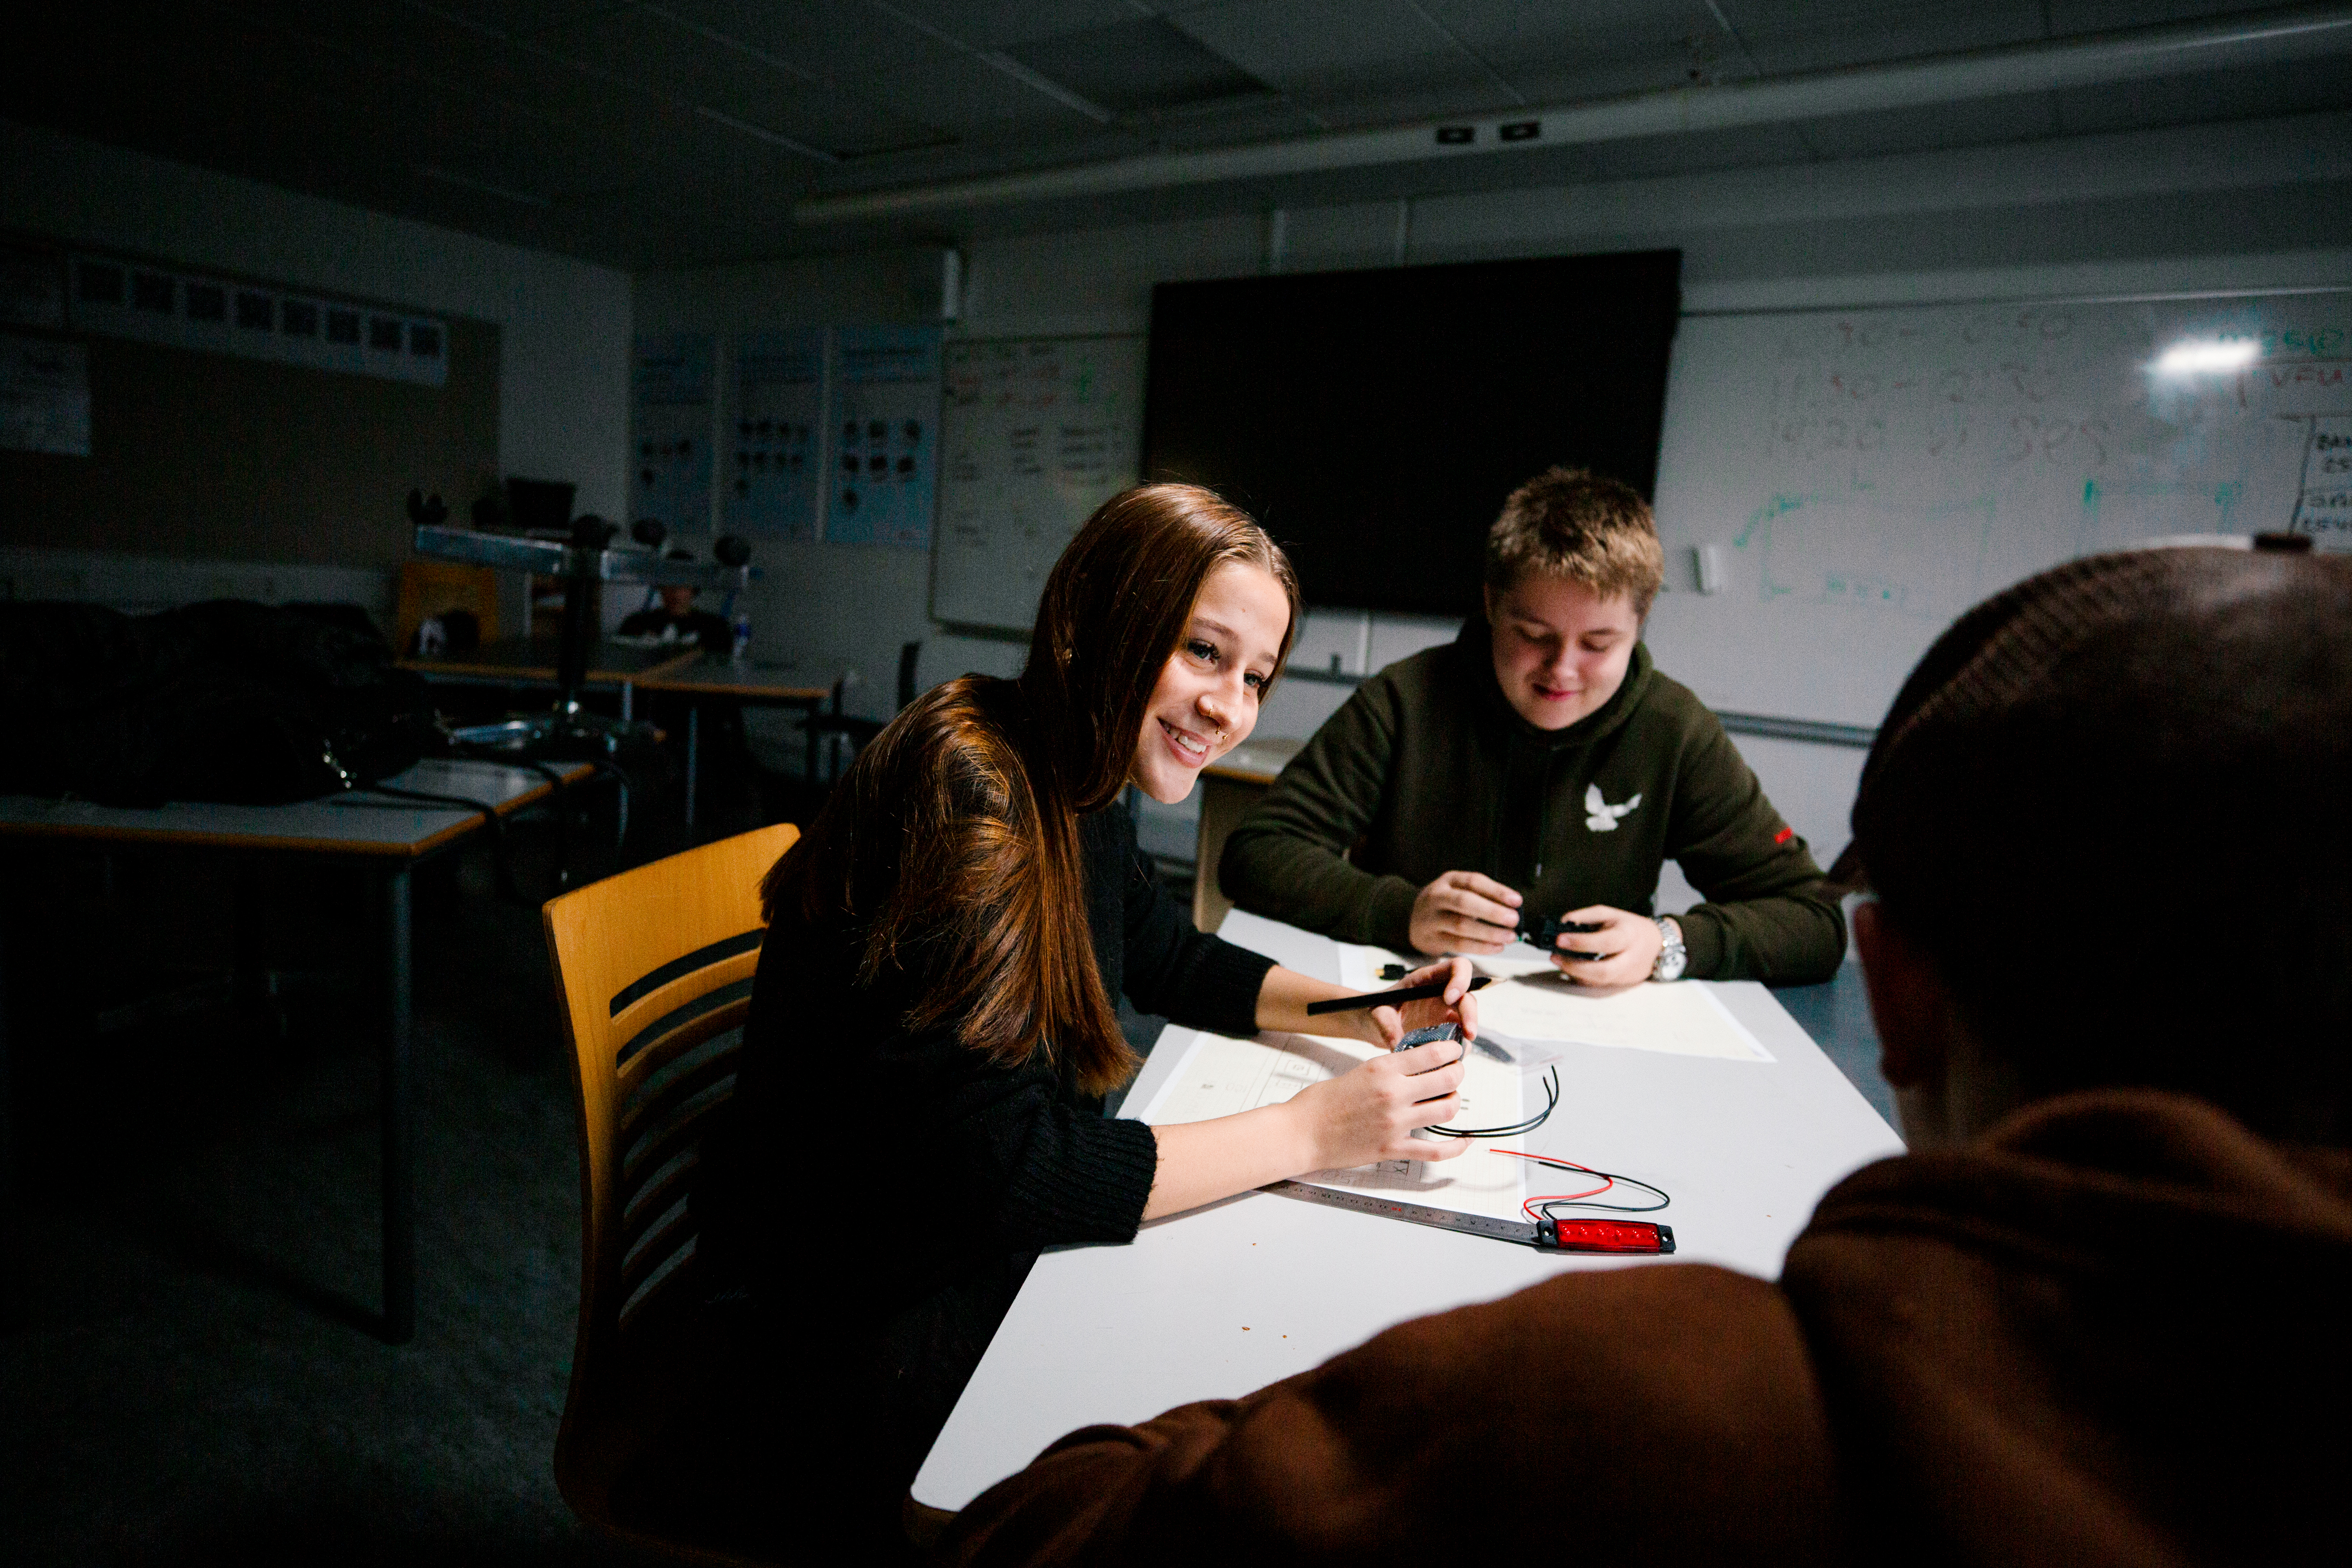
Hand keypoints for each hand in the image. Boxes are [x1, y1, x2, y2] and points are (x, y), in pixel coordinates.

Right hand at [1286, 1032, 1470, 1168]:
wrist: (1301, 1133)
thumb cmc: (1321, 1102)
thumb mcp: (1358, 1072)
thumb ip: (1389, 1071)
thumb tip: (1417, 1069)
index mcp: (1382, 1070)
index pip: (1433, 1053)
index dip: (1451, 1050)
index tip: (1455, 1051)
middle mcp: (1393, 1094)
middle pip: (1447, 1079)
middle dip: (1457, 1074)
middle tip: (1455, 1074)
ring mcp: (1395, 1123)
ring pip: (1446, 1111)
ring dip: (1454, 1103)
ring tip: (1449, 1100)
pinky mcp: (1393, 1149)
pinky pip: (1435, 1150)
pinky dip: (1455, 1148)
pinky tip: (1464, 1142)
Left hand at [1342, 957, 1480, 1049]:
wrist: (1373, 1026)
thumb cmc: (1376, 1011)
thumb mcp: (1377, 1014)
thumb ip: (1386, 1025)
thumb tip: (1397, 1044)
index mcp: (1427, 979)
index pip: (1456, 967)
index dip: (1460, 978)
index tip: (1449, 997)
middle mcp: (1441, 993)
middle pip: (1467, 995)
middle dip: (1471, 1012)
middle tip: (1468, 1032)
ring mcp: (1444, 1012)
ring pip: (1468, 1017)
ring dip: (1469, 1031)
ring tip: (1461, 1047)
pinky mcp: (1445, 1030)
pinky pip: (1459, 1036)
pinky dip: (1459, 1046)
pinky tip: (1451, 1056)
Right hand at [1408, 870, 1520, 954]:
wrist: (1413, 920)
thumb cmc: (1447, 905)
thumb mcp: (1460, 891)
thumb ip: (1483, 897)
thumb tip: (1514, 909)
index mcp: (1449, 880)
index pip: (1473, 881)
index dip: (1496, 891)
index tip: (1517, 901)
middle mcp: (1437, 896)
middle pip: (1464, 902)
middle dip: (1492, 911)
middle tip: (1514, 920)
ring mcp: (1431, 918)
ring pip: (1461, 925)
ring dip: (1489, 932)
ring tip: (1509, 937)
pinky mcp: (1431, 939)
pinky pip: (1458, 944)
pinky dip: (1480, 947)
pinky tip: (1496, 947)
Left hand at [1550, 906, 1664, 987]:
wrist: (1656, 944)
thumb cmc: (1629, 927)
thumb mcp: (1610, 914)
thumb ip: (1586, 916)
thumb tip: (1563, 923)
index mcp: (1628, 935)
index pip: (1605, 942)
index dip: (1581, 942)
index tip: (1559, 939)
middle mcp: (1629, 958)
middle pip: (1603, 971)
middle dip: (1575, 966)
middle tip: (1555, 956)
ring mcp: (1626, 974)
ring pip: (1599, 981)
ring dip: (1575, 973)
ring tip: (1559, 961)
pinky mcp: (1621, 983)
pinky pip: (1598, 984)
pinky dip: (1582, 977)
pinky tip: (1570, 968)